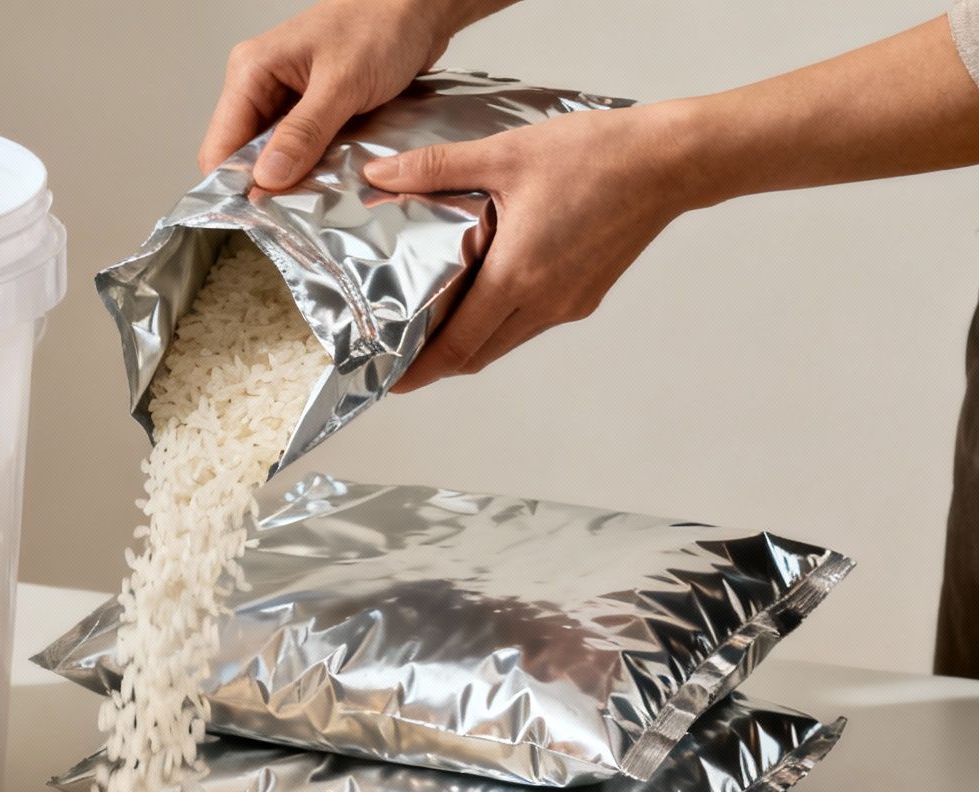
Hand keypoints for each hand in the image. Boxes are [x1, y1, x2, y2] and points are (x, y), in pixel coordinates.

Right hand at [200, 0, 502, 189]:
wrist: (420, 7)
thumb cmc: (382, 24)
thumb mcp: (342, 82)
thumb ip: (304, 132)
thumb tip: (267, 178)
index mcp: (252, 71)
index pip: (220, 144)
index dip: (235, 183)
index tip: (261, 214)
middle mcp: (262, 85)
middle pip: (243, 154)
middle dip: (266, 185)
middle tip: (295, 211)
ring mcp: (286, 98)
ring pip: (273, 156)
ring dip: (292, 178)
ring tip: (316, 197)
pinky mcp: (310, 109)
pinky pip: (299, 149)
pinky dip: (311, 166)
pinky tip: (329, 178)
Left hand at [363, 103, 700, 390]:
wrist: (670, 160)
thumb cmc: (594, 154)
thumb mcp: (505, 153)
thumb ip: (435, 167)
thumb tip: (377, 173)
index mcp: (518, 276)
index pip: (458, 346)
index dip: (420, 370)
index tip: (390, 382)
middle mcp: (544, 303)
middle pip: (478, 354)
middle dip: (437, 362)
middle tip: (398, 354)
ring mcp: (569, 304)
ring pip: (506, 341)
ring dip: (470, 343)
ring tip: (431, 326)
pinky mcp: (586, 296)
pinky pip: (532, 323)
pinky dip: (501, 322)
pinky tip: (483, 295)